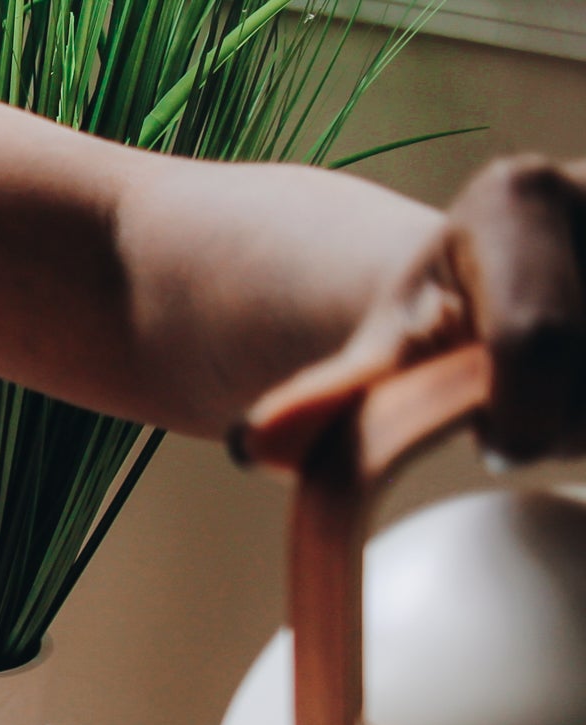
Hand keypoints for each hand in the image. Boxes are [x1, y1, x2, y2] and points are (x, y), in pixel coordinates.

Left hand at [242, 155, 585, 467]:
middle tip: (526, 426)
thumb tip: (255, 442)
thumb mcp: (374, 359)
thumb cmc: (422, 335)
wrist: (484, 297)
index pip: (533, 344)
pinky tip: (580, 400)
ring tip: (557, 408)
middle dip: (566, 423)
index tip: (493, 437)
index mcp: (518, 197)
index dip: (517, 416)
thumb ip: (328, 400)